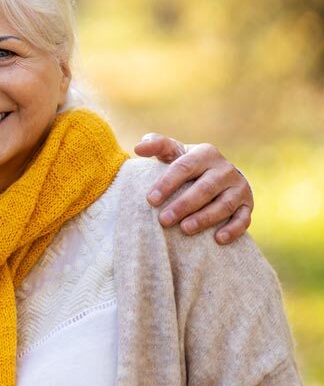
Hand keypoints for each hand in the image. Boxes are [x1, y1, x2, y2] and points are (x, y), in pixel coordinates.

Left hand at [134, 133, 252, 244]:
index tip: (151, 200)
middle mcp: (225, 169)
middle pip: (204, 188)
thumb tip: (138, 148)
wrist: (218, 173)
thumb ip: (155, 145)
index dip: (167, 183)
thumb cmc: (186, 164)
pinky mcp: (247, 204)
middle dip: (183, 205)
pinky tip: (218, 240)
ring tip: (185, 229)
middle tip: (164, 220)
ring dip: (205, 218)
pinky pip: (243, 218)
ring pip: (224, 204)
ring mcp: (238, 187)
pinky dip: (233, 229)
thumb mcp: (172, 151)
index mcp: (205, 153)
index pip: (184, 168)